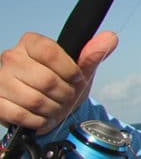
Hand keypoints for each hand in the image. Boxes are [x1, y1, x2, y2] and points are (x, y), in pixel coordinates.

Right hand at [0, 31, 117, 132]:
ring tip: (55, 108)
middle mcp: (11, 57)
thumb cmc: (62, 84)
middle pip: (46, 80)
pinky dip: (38, 121)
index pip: (51, 52)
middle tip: (66, 98)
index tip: (76, 79)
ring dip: (53, 110)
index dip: (70, 71)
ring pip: (35, 100)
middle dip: (64, 95)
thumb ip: (93, 55)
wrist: (45, 108)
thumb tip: (110, 37)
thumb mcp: (80, 70)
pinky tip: (42, 117)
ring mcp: (0, 80)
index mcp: (31, 43)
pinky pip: (21, 115)